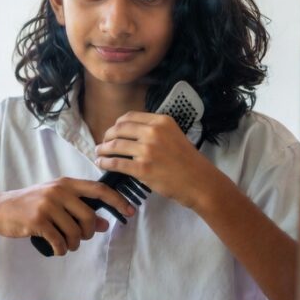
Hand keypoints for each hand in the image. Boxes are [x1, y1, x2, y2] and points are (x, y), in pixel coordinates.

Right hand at [0, 178, 134, 255]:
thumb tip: (105, 224)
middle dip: (88, 233)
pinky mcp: (37, 221)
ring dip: (73, 244)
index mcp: (66, 183)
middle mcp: (58, 191)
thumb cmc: (31, 205)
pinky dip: (61, 250)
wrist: (0, 209)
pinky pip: (60, 241)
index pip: (99, 189)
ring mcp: (47, 205)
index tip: (130, 211)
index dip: (117, 200)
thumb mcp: (56, 202)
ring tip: (66, 244)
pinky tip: (56, 248)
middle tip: (80, 238)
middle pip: (89, 216)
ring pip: (75, 232)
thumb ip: (80, 209)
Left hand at [95, 111, 221, 209]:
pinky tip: (101, 164)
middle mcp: (153, 132)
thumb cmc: (188, 161)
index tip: (112, 132)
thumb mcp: (174, 135)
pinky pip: (116, 163)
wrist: (200, 182)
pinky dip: (105, 163)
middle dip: (107, 136)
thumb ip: (154, 131)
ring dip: (102, 149)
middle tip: (103, 143)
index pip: (129, 117)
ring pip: (115, 145)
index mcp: (161, 121)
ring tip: (98, 153)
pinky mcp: (142, 169)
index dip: (116, 125)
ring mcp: (147, 150)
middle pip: (118, 129)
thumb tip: (130, 133)